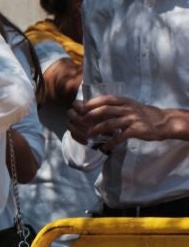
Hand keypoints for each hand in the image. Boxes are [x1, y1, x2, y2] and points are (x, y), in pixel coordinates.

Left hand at [69, 95, 184, 151]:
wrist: (163, 122)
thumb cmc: (143, 114)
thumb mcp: (130, 106)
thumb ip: (116, 107)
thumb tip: (95, 110)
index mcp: (125, 101)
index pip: (106, 99)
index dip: (93, 103)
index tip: (82, 108)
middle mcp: (128, 108)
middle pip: (105, 110)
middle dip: (91, 116)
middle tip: (81, 123)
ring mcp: (132, 119)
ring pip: (110, 123)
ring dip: (97, 130)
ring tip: (88, 135)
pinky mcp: (136, 130)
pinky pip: (120, 137)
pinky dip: (111, 143)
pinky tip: (105, 147)